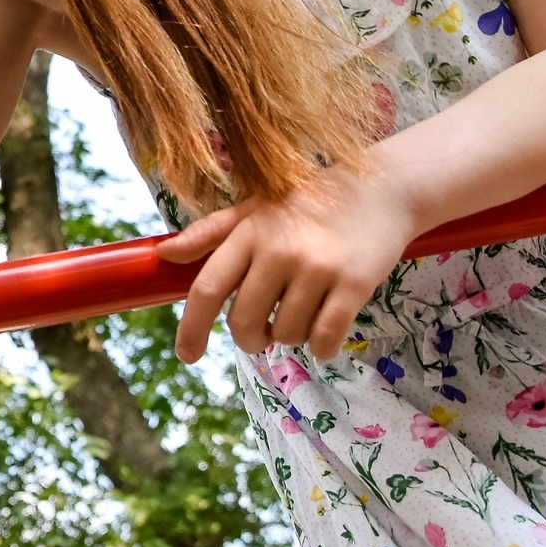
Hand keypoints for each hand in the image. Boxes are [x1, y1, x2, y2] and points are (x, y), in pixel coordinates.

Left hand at [160, 167, 419, 363]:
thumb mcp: (254, 209)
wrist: (380, 190)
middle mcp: (278, 251)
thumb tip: (165, 254)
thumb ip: (209, 233)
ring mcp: (317, 269)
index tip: (186, 356)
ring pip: (286, 334)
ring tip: (303, 308)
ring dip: (289, 335)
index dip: (190, 328)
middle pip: (243, 321)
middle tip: (260, 332)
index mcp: (249, 233)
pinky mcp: (354, 286)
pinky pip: (325, 339)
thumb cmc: (307, 204)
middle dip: (248, 338)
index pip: (206, 289)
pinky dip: (322, 346)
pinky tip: (325, 327)